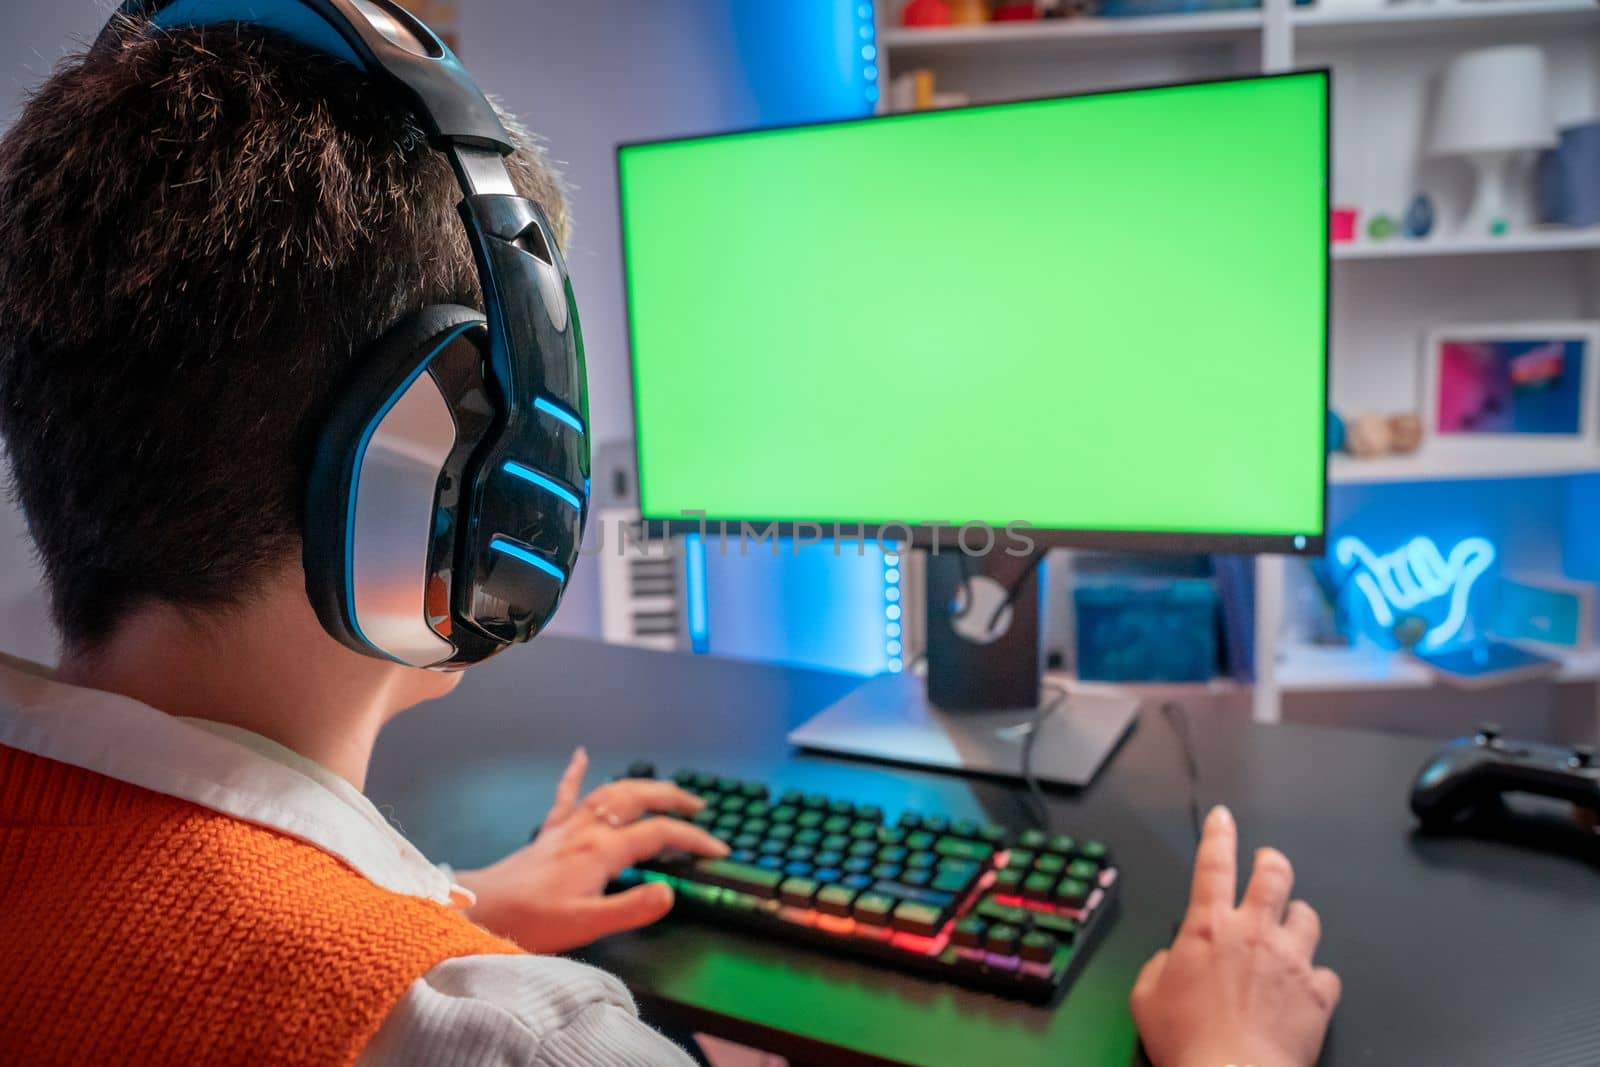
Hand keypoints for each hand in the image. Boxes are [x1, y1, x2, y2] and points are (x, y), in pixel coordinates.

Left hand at [455, 747, 728, 952]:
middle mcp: (589, 828)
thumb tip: (671, 892)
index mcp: (603, 850)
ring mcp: (568, 826)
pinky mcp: (549, 831)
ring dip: (642, 786)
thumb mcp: (588, 923)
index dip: (693, 838)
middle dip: (672, 799)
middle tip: (699, 806)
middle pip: (638, 799)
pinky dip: (575, 772)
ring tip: (665, 788)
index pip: (659, 834)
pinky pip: (565, 794)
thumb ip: (632, 907)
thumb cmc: (535, 920)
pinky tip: (581, 754)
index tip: (718, 849)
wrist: (483, 908)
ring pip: (611, 792)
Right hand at [1130, 806, 1339, 1066]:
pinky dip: (1315, 978)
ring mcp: (1292, 960)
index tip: (1223, 817)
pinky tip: (1305, 991)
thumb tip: (1173, 958)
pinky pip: (1327, 973)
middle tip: (1269, 864)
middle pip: (1274, 875)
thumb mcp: (1146, 998)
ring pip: (1308, 916)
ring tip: (1290, 931)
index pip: (1213, 863)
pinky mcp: (1320, 994)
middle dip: (1272, 863)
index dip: (1219, 834)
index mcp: (1207, 927)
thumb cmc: (1184, 1040)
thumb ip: (1159, 966)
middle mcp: (1254, 932)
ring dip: (1297, 920)